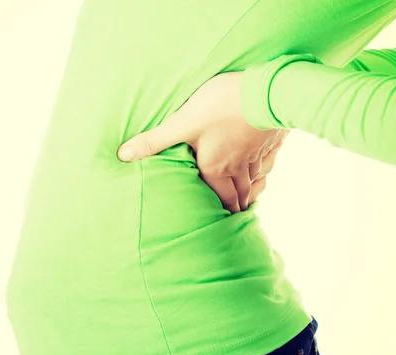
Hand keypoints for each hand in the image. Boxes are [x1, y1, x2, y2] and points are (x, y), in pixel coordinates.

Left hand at [117, 71, 287, 212]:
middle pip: (241, 195)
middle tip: (234, 215)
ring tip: (248, 198)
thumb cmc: (222, 107)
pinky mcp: (272, 140)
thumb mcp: (182, 123)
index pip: (221, 199)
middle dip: (237, 206)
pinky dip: (265, 171)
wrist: (268, 90)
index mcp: (217, 168)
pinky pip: (269, 162)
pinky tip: (263, 168)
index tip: (221, 223)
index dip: (221, 213)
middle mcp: (239, 167)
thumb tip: (123, 155)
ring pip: (256, 181)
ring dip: (251, 191)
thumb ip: (154, 141)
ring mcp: (258, 154)